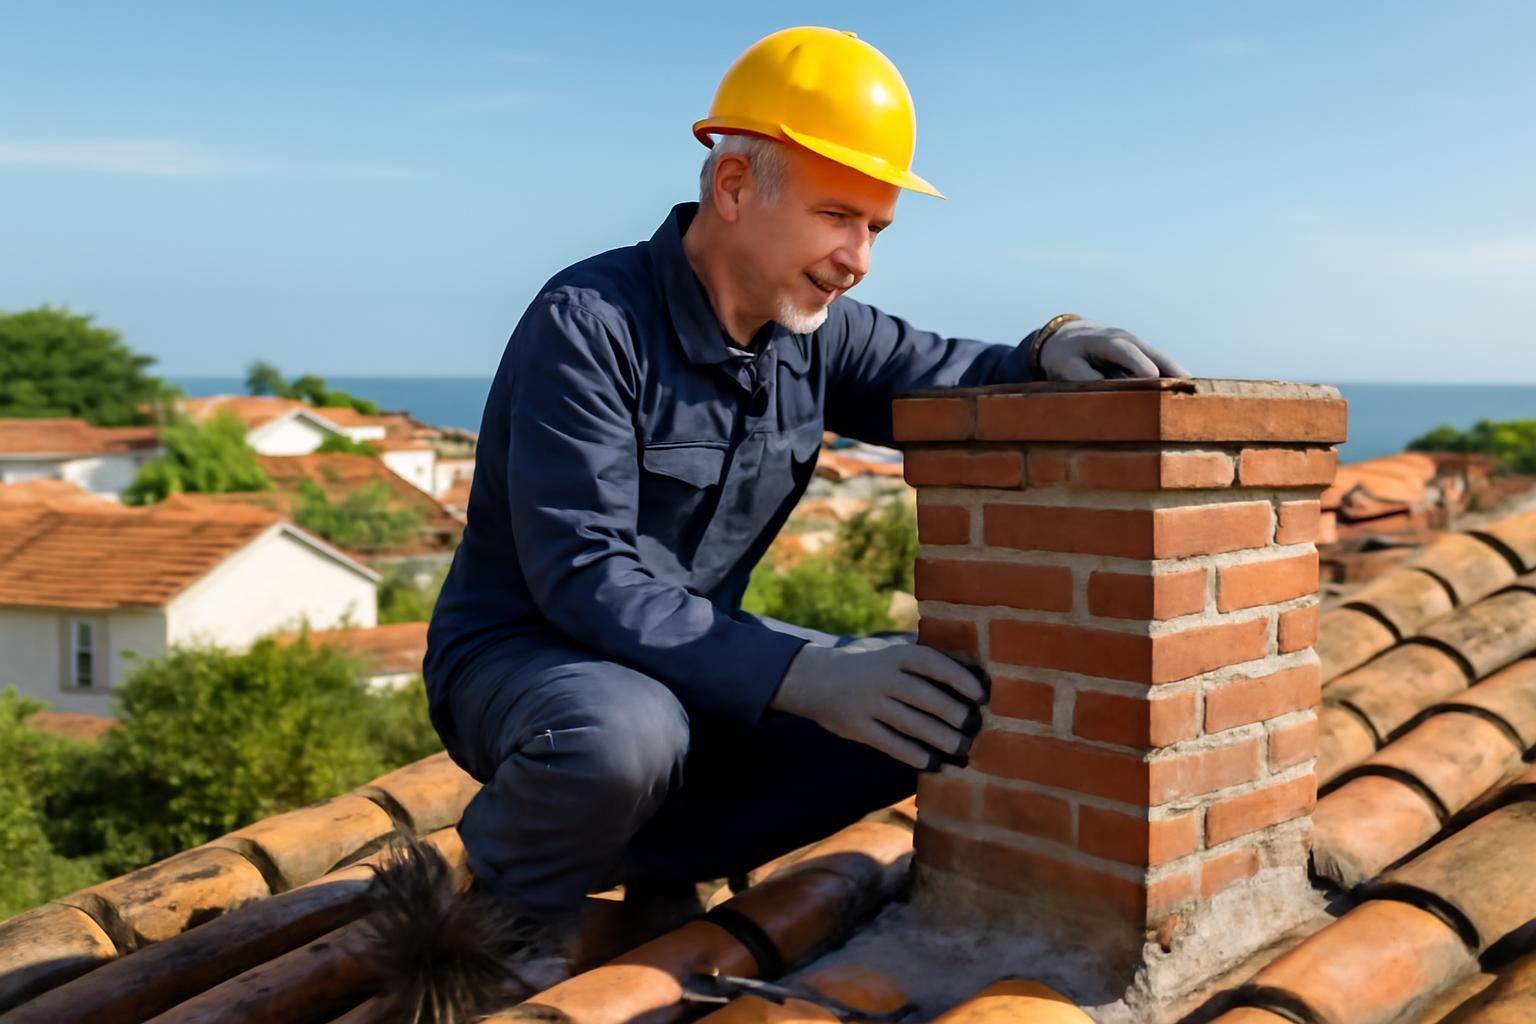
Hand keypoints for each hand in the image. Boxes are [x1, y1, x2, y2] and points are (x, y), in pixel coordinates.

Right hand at [770, 636, 986, 769]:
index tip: (981, 694)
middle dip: (954, 714)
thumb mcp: (888, 650)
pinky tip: (933, 763)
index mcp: (894, 655)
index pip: (932, 663)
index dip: (959, 678)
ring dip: (940, 739)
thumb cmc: (866, 663)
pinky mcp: (857, 728)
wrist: (813, 678)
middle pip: (925, 697)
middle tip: (976, 727)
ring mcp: (868, 704)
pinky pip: (890, 744)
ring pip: (911, 724)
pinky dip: (914, 756)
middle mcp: (882, 678)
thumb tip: (969, 663)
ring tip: (962, 749)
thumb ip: (922, 655)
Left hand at [1040, 320, 1189, 380]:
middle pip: (1156, 355)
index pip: (1126, 351)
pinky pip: (1163, 367)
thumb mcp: (1064, 364)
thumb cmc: (1065, 354)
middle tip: (1191, 388)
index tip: (1154, 378)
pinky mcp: (1144, 357)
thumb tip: (1102, 387)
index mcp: (1108, 341)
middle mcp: (1129, 341)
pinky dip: (1175, 379)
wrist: (1068, 337)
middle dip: (1173, 370)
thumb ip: (1080, 375)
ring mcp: (1140, 347)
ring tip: (1200, 395)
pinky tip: (1188, 396)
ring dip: (1180, 376)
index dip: (1140, 363)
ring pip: (1164, 361)